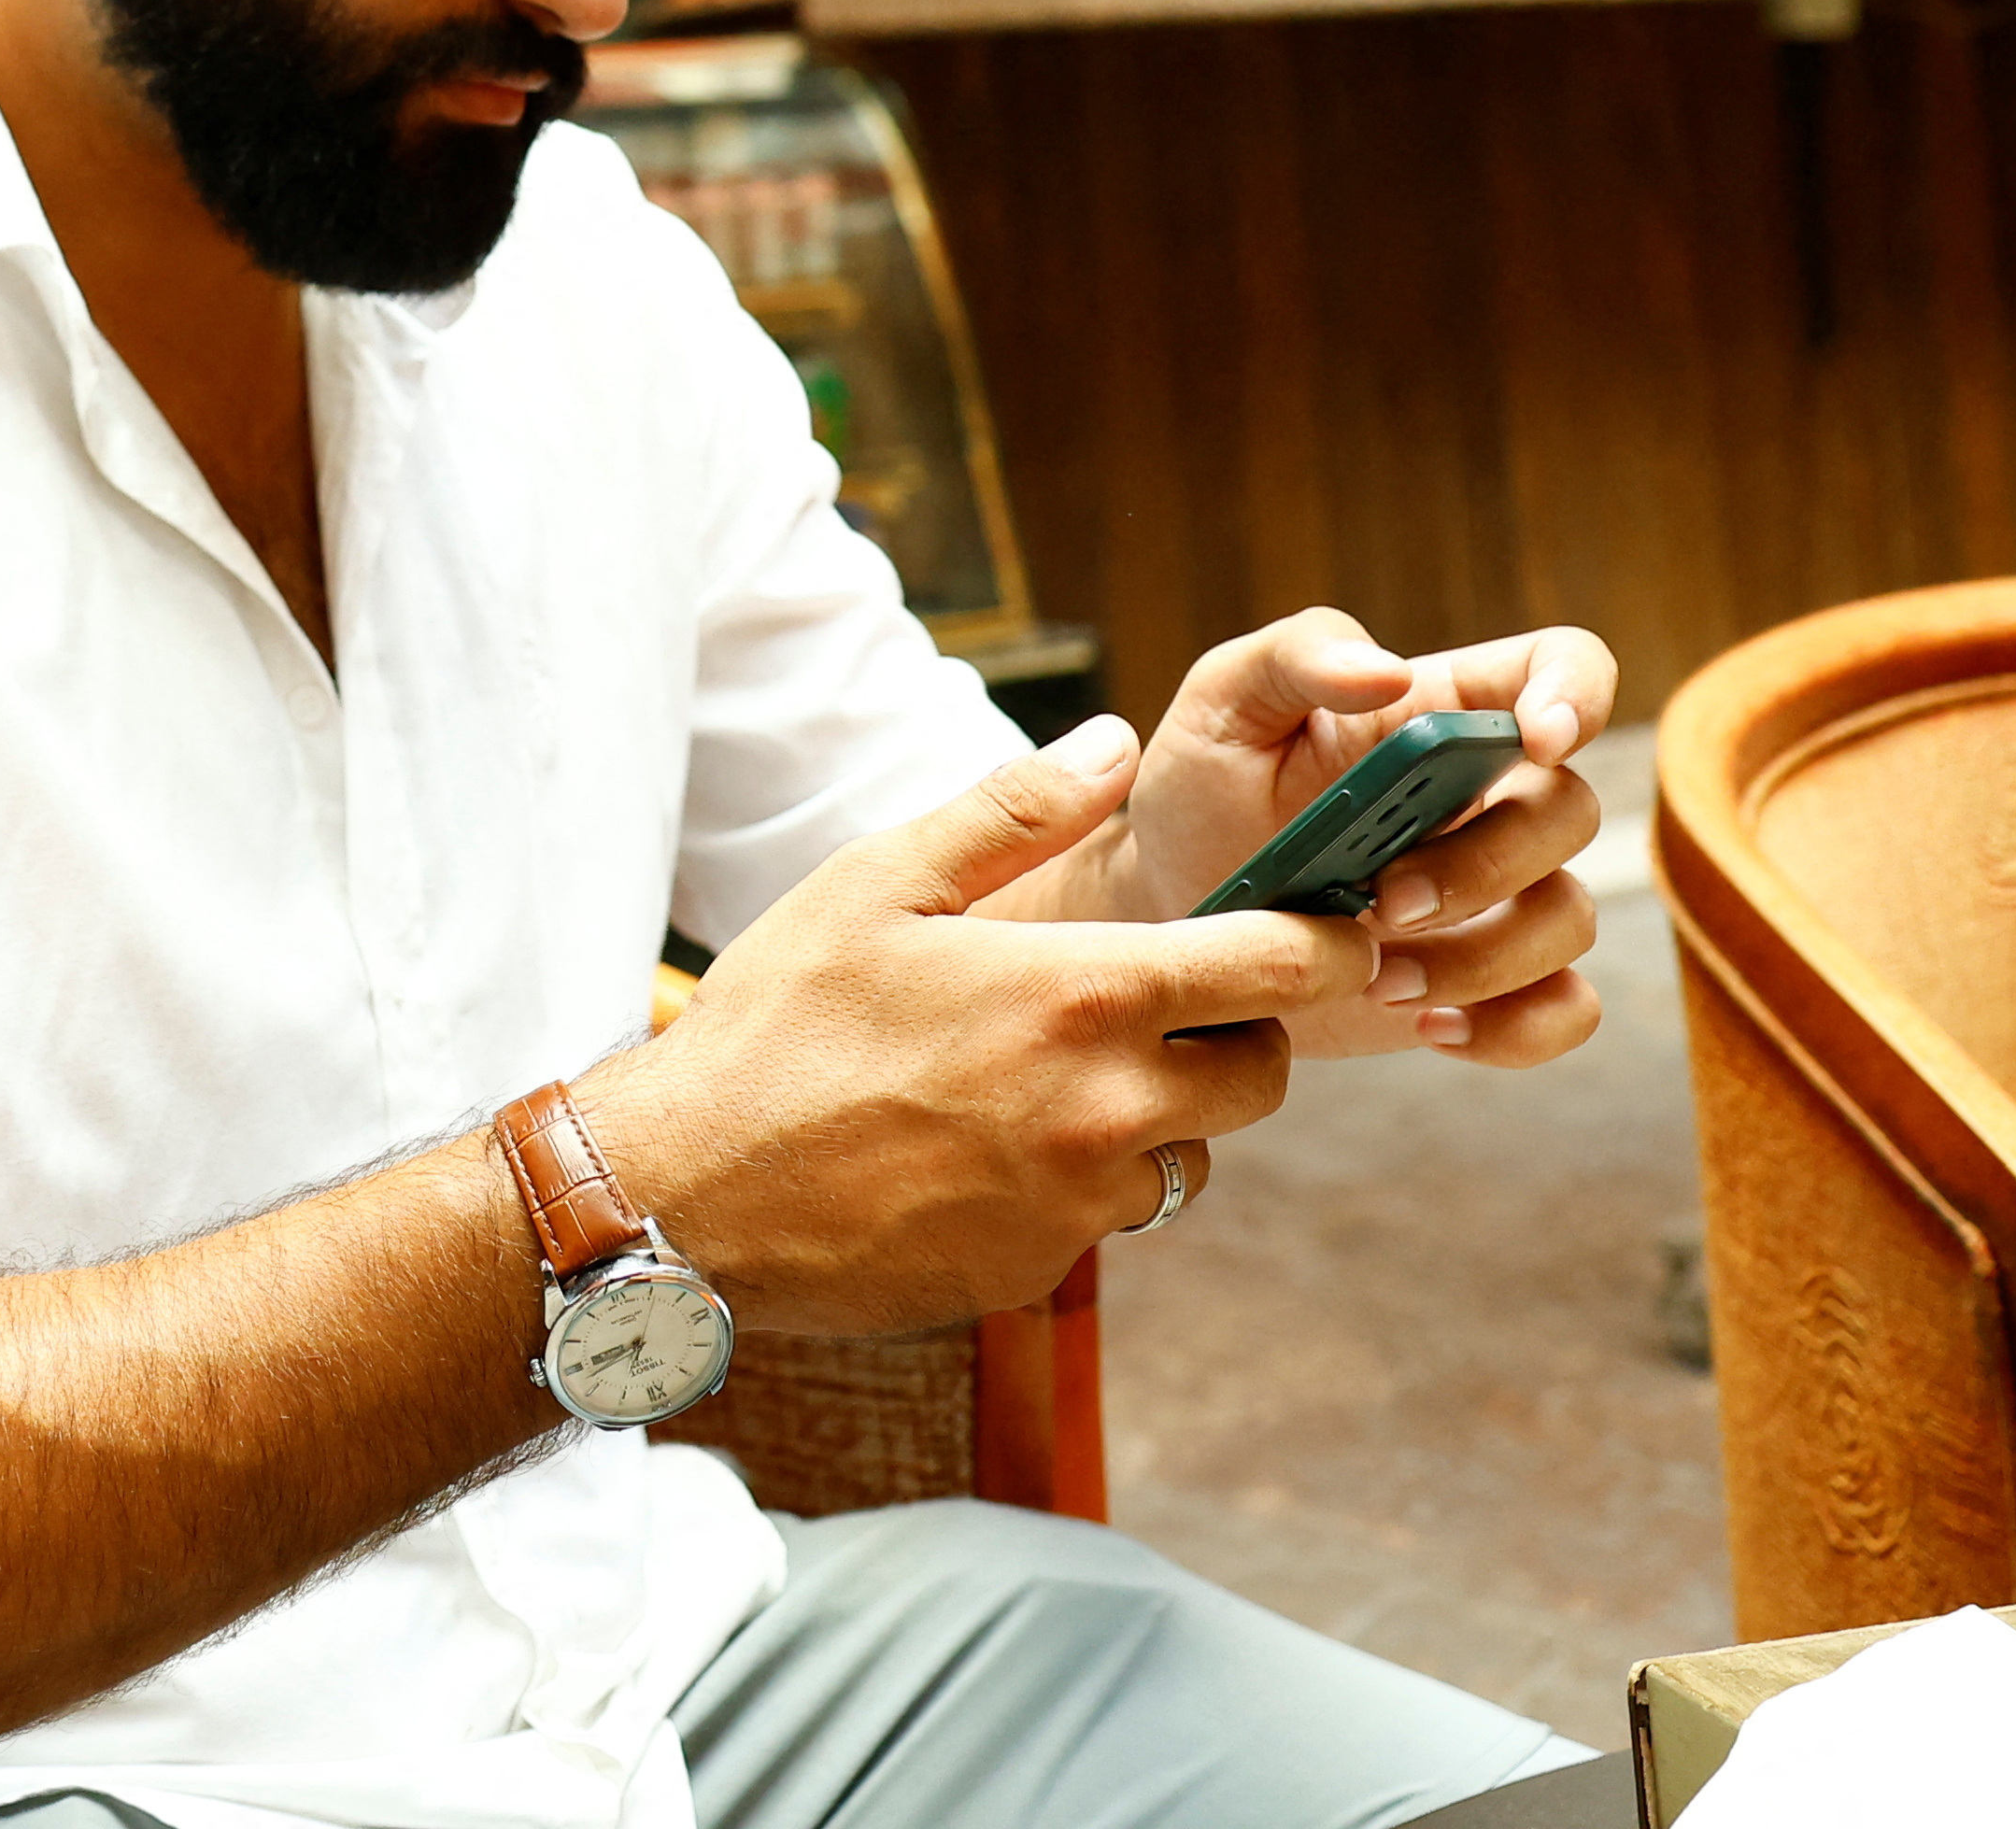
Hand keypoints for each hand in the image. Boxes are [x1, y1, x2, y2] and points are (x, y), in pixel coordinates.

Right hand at [584, 716, 1368, 1336]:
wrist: (689, 1193)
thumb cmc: (776, 1023)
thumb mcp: (878, 882)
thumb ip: (1012, 811)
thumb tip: (1117, 744)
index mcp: (1083, 995)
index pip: (1284, 967)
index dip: (1325, 940)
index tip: (1325, 924)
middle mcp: (1106, 1109)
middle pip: (1264, 1072)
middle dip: (1241, 1030)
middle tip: (1166, 998)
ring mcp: (1079, 1204)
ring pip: (1190, 1152)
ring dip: (1160, 1112)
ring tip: (1052, 1074)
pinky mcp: (1040, 1271)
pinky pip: (1107, 1218)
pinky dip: (1079, 1181)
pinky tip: (987, 1145)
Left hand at [1079, 609, 1616, 1071]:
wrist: (1175, 911)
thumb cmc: (1205, 787)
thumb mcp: (1223, 703)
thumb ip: (1296, 656)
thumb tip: (1389, 669)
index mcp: (1444, 710)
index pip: (1560, 665)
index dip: (1575, 691)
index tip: (1537, 739)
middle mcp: (1491, 798)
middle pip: (1569, 811)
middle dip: (1489, 865)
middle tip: (1382, 902)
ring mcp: (1499, 895)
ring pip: (1568, 918)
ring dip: (1484, 959)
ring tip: (1374, 979)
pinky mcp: (1488, 981)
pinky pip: (1564, 1009)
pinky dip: (1516, 1029)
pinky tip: (1429, 1026)